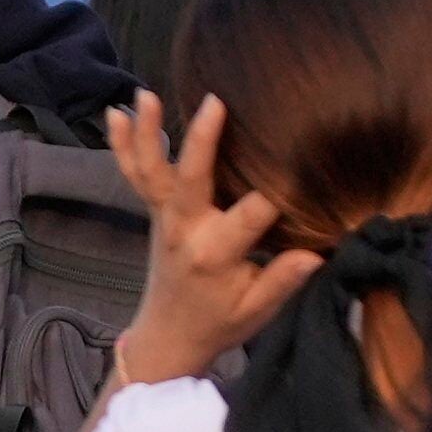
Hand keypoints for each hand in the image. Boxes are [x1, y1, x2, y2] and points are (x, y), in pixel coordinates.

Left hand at [104, 92, 311, 393]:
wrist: (168, 337)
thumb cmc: (218, 323)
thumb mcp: (257, 311)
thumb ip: (283, 280)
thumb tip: (316, 253)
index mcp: (216, 254)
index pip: (251, 214)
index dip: (278, 191)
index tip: (302, 167)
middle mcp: (186, 229)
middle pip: (191, 179)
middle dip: (203, 141)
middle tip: (215, 102)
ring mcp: (164, 218)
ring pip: (153, 171)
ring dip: (147, 132)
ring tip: (144, 94)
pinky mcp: (155, 212)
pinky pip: (135, 174)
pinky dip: (123, 144)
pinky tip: (115, 113)